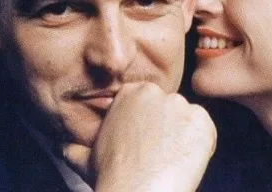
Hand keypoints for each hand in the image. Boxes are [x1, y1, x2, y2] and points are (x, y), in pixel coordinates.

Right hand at [63, 82, 215, 191]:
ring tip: (171, 161)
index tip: (147, 142)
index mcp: (131, 94)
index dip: (150, 124)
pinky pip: (206, 133)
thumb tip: (66, 148)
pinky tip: (184, 162)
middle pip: (170, 109)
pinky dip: (201, 147)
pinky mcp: (202, 121)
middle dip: (167, 129)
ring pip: (189, 119)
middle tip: (159, 154)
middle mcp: (157, 93)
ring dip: (184, 137)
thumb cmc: (113, 177)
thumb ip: (77, 147)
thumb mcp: (86, 158)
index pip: (149, 102)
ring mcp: (181, 106)